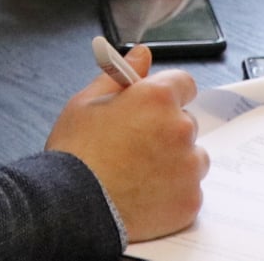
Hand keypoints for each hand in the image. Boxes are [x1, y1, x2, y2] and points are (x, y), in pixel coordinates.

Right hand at [47, 44, 206, 242]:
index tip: (153, 110)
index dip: (166, 96)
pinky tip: (145, 197)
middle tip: (135, 149)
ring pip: (192, 159)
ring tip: (139, 176)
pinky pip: (189, 191)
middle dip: (166, 132)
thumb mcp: (87, 103)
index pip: (184, 84)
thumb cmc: (75, 155)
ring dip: (175, 164)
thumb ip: (119, 75)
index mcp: (157, 98)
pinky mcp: (190, 201)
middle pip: (185, 124)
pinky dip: (173, 195)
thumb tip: (141, 54)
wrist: (71, 209)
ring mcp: (188, 167)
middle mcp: (180, 129)